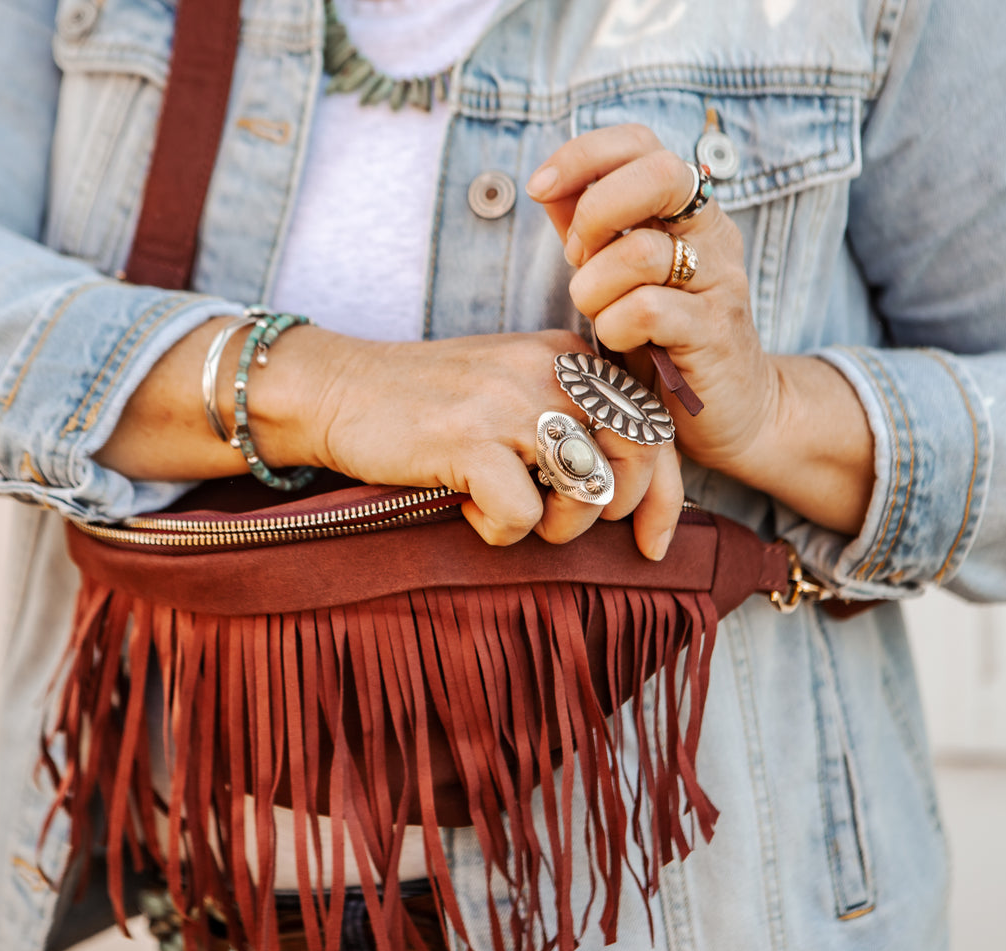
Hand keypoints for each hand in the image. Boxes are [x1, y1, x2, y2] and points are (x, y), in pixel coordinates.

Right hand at [300, 328, 684, 558]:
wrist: (338, 390)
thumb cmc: (427, 406)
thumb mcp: (511, 390)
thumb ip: (570, 417)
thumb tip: (633, 490)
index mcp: (568, 354)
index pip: (652, 423)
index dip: (667, 493)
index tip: (653, 542)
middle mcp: (549, 369)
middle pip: (640, 453)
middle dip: (615, 510)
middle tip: (563, 523)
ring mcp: (510, 403)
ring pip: (590, 489)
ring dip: (555, 525)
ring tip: (509, 510)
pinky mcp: (469, 440)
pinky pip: (523, 515)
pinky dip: (497, 529)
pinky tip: (465, 507)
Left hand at [526, 123, 777, 473]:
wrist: (730, 409)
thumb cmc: (664, 338)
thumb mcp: (618, 276)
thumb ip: (588, 229)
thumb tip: (548, 186)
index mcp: (685, 209)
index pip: (640, 143)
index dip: (584, 154)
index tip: (540, 187)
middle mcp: (712, 233)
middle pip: (660, 173)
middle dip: (597, 211)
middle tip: (577, 256)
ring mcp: (720, 280)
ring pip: (641, 252)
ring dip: (595, 288)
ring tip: (599, 314)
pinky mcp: (716, 331)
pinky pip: (648, 310)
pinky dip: (615, 326)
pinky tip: (621, 342)